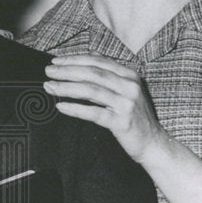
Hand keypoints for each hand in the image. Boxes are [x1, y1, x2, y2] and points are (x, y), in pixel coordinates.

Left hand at [44, 52, 163, 162]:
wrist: (152, 143)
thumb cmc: (134, 117)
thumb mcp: (125, 92)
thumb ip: (107, 78)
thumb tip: (82, 64)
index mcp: (129, 75)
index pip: (98, 62)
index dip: (75, 59)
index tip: (57, 61)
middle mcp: (129, 86)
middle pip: (92, 73)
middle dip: (67, 71)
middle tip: (48, 72)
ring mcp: (126, 104)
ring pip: (91, 90)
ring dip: (66, 87)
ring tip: (50, 87)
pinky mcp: (121, 122)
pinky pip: (93, 113)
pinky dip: (75, 109)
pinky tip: (61, 106)